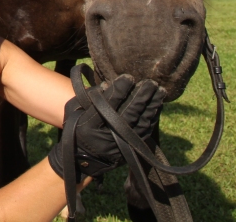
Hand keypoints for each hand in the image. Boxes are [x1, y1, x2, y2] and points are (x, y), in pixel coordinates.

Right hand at [47, 74, 164, 179]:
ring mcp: (120, 144)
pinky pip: (145, 132)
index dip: (119, 91)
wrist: (82, 158)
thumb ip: (90, 97)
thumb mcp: (75, 111)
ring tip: (160, 91)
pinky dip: (152, 118)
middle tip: (150, 83)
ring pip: (140, 124)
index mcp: (89, 125)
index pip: (108, 104)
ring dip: (151, 107)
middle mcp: (106, 135)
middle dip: (141, 97)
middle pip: (128, 114)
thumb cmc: (77, 127)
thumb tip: (108, 85)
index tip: (128, 77)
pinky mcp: (130, 149)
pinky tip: (157, 105)